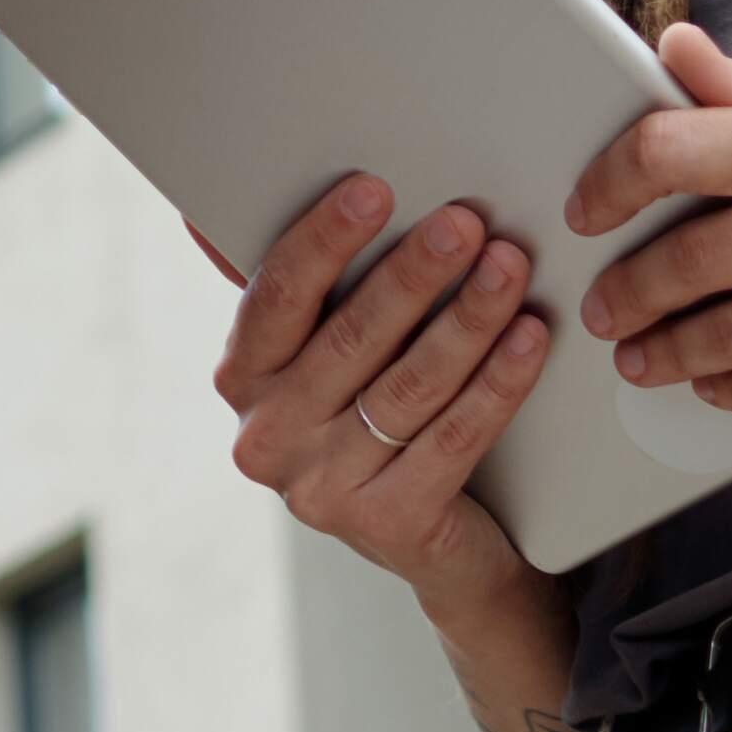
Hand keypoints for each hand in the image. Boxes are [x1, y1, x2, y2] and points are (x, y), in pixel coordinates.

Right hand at [210, 171, 556, 589]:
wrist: (429, 540)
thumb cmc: (366, 419)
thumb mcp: (315, 359)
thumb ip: (285, 290)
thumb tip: (203, 215)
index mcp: (242, 379)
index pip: (277, 296)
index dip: (325, 239)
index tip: (375, 190)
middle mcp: (270, 437)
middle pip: (351, 338)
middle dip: (414, 272)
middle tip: (465, 224)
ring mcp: (326, 488)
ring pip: (409, 386)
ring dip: (466, 319)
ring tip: (508, 269)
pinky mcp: (390, 523)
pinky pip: (454, 437)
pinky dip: (497, 383)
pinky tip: (527, 340)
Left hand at [570, 24, 731, 447]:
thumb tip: (672, 45)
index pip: (679, 147)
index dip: (613, 180)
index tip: (587, 208)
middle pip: (691, 254)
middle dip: (630, 287)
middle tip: (602, 304)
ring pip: (723, 331)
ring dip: (665, 349)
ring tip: (637, 354)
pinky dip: (728, 389)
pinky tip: (708, 381)